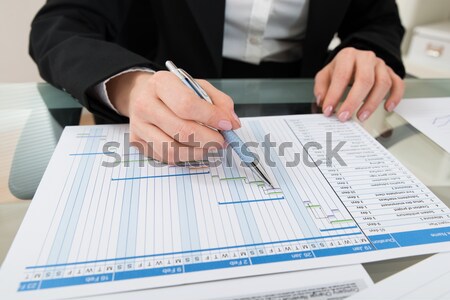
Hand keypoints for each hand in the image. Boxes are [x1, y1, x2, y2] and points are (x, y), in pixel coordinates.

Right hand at [107, 71, 240, 163]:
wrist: (143, 96)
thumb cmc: (175, 92)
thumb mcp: (197, 87)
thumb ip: (219, 101)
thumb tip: (232, 122)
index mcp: (161, 83)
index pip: (187, 104)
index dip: (211, 117)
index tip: (227, 124)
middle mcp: (145, 104)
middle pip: (181, 130)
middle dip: (209, 139)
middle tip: (222, 141)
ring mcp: (139, 125)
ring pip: (173, 150)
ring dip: (199, 152)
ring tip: (210, 146)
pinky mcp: (138, 142)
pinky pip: (166, 158)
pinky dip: (186, 156)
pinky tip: (195, 149)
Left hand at [314, 47, 404, 121]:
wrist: (355, 60)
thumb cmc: (341, 69)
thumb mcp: (325, 75)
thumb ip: (321, 87)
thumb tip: (322, 101)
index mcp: (348, 56)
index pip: (342, 76)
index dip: (334, 95)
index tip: (328, 110)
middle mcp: (366, 58)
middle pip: (365, 80)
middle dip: (353, 101)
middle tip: (345, 116)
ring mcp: (380, 65)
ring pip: (383, 83)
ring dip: (372, 103)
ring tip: (361, 117)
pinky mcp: (390, 72)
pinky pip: (398, 84)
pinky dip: (395, 97)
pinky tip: (387, 108)